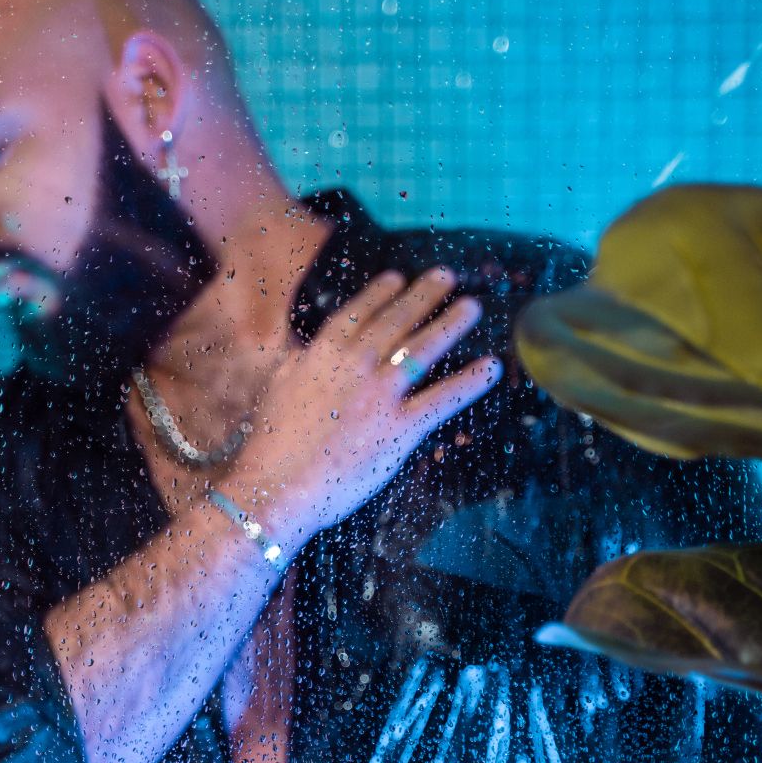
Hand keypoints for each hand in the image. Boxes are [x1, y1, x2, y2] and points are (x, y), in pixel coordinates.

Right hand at [226, 266, 500, 550]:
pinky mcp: (400, 428)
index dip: (381, 293)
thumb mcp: (277, 389)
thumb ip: (297, 364)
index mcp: (322, 354)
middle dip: (425, 295)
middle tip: (447, 276)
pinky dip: (470, 382)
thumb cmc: (270, 445)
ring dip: (451, 323)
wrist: (276, 486)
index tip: (398, 277)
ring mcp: (381, 395)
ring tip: (473, 307)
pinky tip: (490, 368)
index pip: (358, 313)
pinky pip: (442, 399)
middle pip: (397, 321)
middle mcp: (356, 365)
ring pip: (424, 349)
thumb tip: (304, 351)